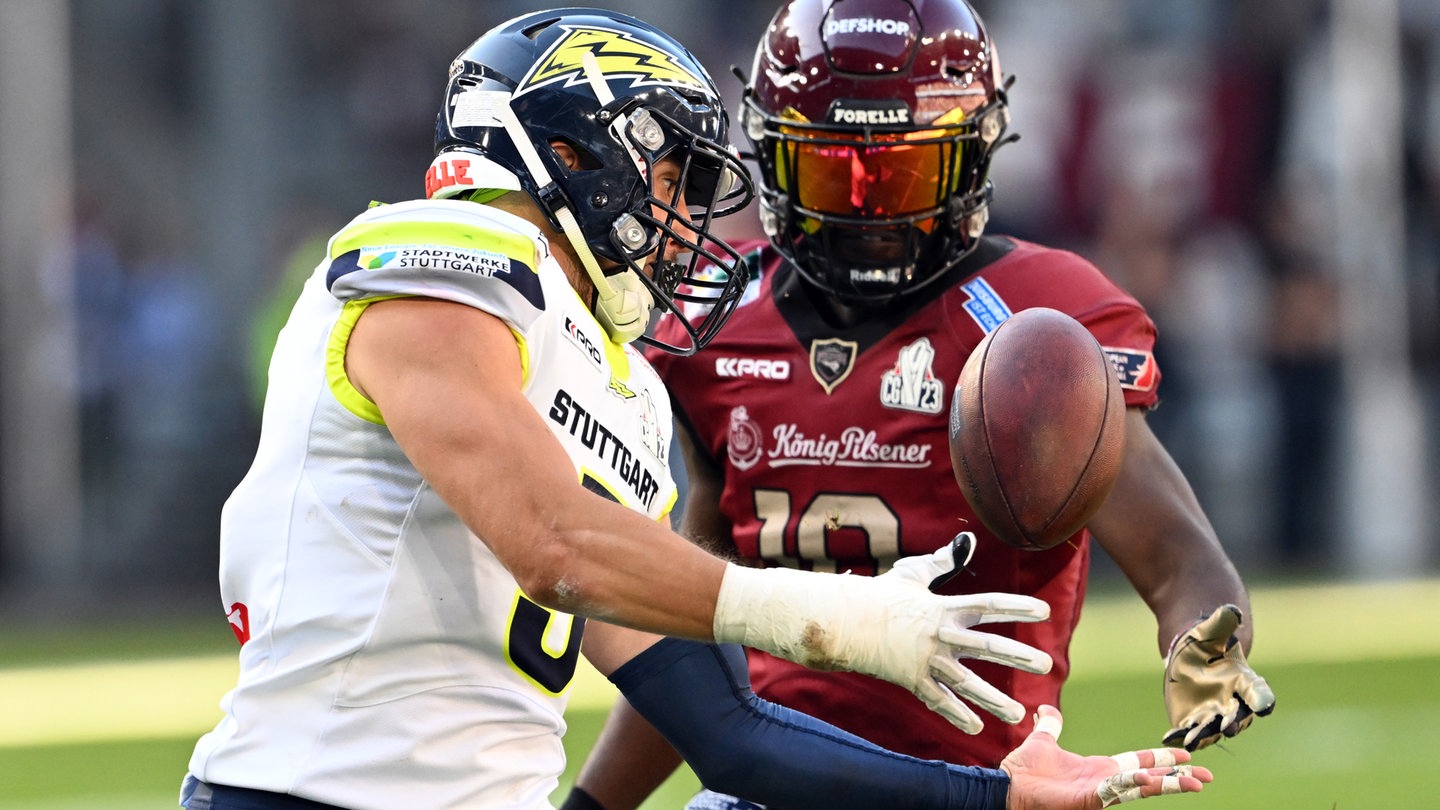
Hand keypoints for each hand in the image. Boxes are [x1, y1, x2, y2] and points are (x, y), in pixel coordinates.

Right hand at [877, 533, 1053, 731]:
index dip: (1016, 606)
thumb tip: (967, 539)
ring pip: (966, 683)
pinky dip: (956, 715)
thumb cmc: (881, 594)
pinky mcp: (911, 679)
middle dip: (1018, 656)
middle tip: (1046, 664)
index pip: (987, 605)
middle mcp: (939, 635)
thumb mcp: (913, 574)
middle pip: (986, 647)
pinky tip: (977, 729)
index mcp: (943, 607)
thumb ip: (944, 561)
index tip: (1043, 611)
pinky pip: (938, 701)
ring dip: (993, 700)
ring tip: (1018, 714)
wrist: (844, 620)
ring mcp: (925, 659)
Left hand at [1001, 705, 1211, 809]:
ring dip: (1168, 784)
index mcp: (1099, 768)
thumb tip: (1045, 710)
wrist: (1006, 785)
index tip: (1186, 755)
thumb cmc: (1024, 770)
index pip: (1139, 762)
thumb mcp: (1043, 741)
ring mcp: (1098, 793)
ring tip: (1195, 783)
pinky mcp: (1088, 799)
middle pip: (1151, 778)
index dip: (1161, 759)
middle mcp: (1105, 782)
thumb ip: (1049, 726)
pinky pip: (1117, 791)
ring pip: (1142, 787)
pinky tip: (1154, 779)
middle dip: (1178, 778)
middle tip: (1207, 777)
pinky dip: (1136, 784)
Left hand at [1162, 604, 1275, 750]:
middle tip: (1230, 727)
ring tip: (1193, 740)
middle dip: (1234, 723)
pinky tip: (1169, 738)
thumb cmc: (1208, 642)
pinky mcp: (1192, 721)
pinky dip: (1179, 735)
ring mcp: (1213, 715)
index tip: (1266, 707)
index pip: (1259, 693)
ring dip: (1204, 736)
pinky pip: (1187, 730)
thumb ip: (1223, 623)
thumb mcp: (1212, 630)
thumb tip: (1232, 609)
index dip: (1263, 700)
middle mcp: (1233, 704)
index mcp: (1245, 681)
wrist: (1190, 658)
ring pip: (1212, 729)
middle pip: (1238, 717)